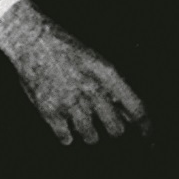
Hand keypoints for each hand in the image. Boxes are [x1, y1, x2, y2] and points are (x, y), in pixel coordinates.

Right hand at [0, 0, 149, 145]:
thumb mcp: (98, 61)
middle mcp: (92, 90)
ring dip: (90, 132)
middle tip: (106, 122)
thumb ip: (115, 88)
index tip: (147, 137)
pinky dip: (67, 135)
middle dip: (113, 128)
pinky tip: (66, 124)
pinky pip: (66, 138)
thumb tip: (129, 115)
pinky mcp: (50, 112)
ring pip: (91, 137)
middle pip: (115, 129)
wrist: (32, 39)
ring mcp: (71, 103)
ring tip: (82, 119)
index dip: (145, 127)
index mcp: (108, 74)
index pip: (137, 109)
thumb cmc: (66, 48)